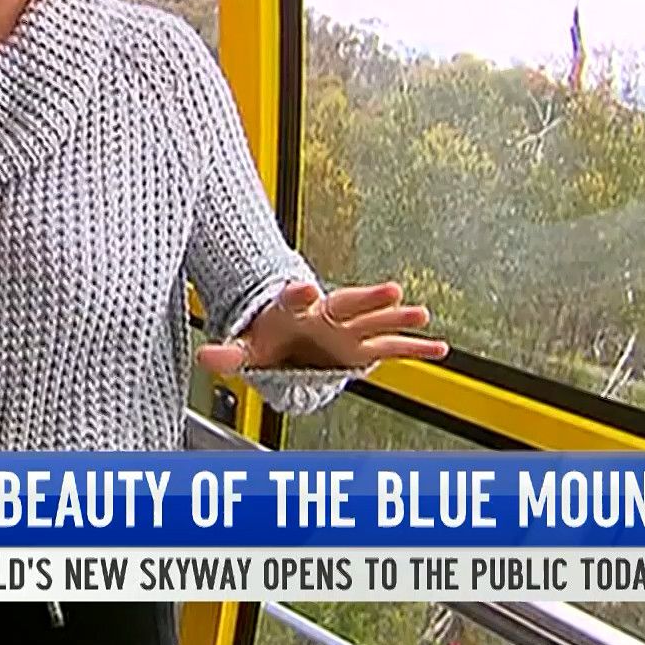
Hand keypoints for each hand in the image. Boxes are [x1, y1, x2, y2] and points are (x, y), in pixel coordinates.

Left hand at [196, 281, 445, 373]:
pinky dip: (415, 347)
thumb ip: (230, 353)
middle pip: (348, 302)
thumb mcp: (248, 345)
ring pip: (375, 320)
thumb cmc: (270, 334)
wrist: (288, 331)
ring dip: (397, 317)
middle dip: (369, 297)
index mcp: (294, 309)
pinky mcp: (361, 346)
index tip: (307, 288)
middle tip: (391, 289)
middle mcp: (326, 313)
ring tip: (421, 314)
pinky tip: (438, 348)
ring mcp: (347, 329)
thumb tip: (206, 356)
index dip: (300, 294)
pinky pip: (391, 345)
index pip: (295, 298)